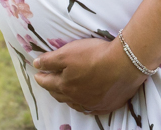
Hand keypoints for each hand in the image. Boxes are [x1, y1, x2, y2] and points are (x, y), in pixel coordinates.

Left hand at [32, 38, 146, 114]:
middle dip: (52, 88)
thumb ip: (50, 60)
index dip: (41, 77)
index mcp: (65, 85)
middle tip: (48, 83)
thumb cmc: (94, 55)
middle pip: (60, 94)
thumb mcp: (67, 53)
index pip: (48, 82)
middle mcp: (77, 98)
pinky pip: (92, 108)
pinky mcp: (107, 105)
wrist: (125, 64)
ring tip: (64, 93)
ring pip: (75, 103)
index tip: (37, 75)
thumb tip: (36, 64)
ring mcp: (93, 104)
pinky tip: (86, 102)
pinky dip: (85, 105)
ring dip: (67, 98)